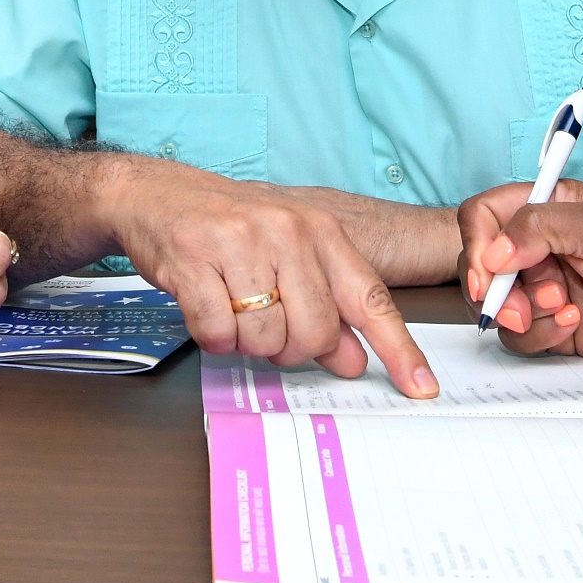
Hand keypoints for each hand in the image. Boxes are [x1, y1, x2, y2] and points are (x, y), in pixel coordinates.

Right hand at [99, 159, 434, 396]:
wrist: (160, 194)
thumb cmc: (230, 229)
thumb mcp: (290, 258)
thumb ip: (327, 308)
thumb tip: (354, 359)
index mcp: (321, 231)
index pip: (371, 299)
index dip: (399, 349)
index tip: (421, 388)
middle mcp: (288, 231)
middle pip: (314, 333)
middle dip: (290, 348)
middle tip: (268, 327)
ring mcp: (240, 242)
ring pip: (264, 338)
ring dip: (246, 341)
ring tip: (232, 308)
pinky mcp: (194, 258)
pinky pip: (217, 332)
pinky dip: (212, 335)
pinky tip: (206, 305)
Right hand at [459, 181, 582, 365]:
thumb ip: (540, 228)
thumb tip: (492, 253)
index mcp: (547, 206)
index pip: (484, 215)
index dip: (477, 242)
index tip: (487, 271)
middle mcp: (538, 247)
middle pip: (480, 264)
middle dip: (494, 289)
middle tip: (520, 306)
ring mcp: (543, 288)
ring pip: (495, 306)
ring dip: (521, 313)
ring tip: (563, 309)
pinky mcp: (553, 326)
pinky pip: (519, 338)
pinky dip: (540, 335)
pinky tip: (574, 325)